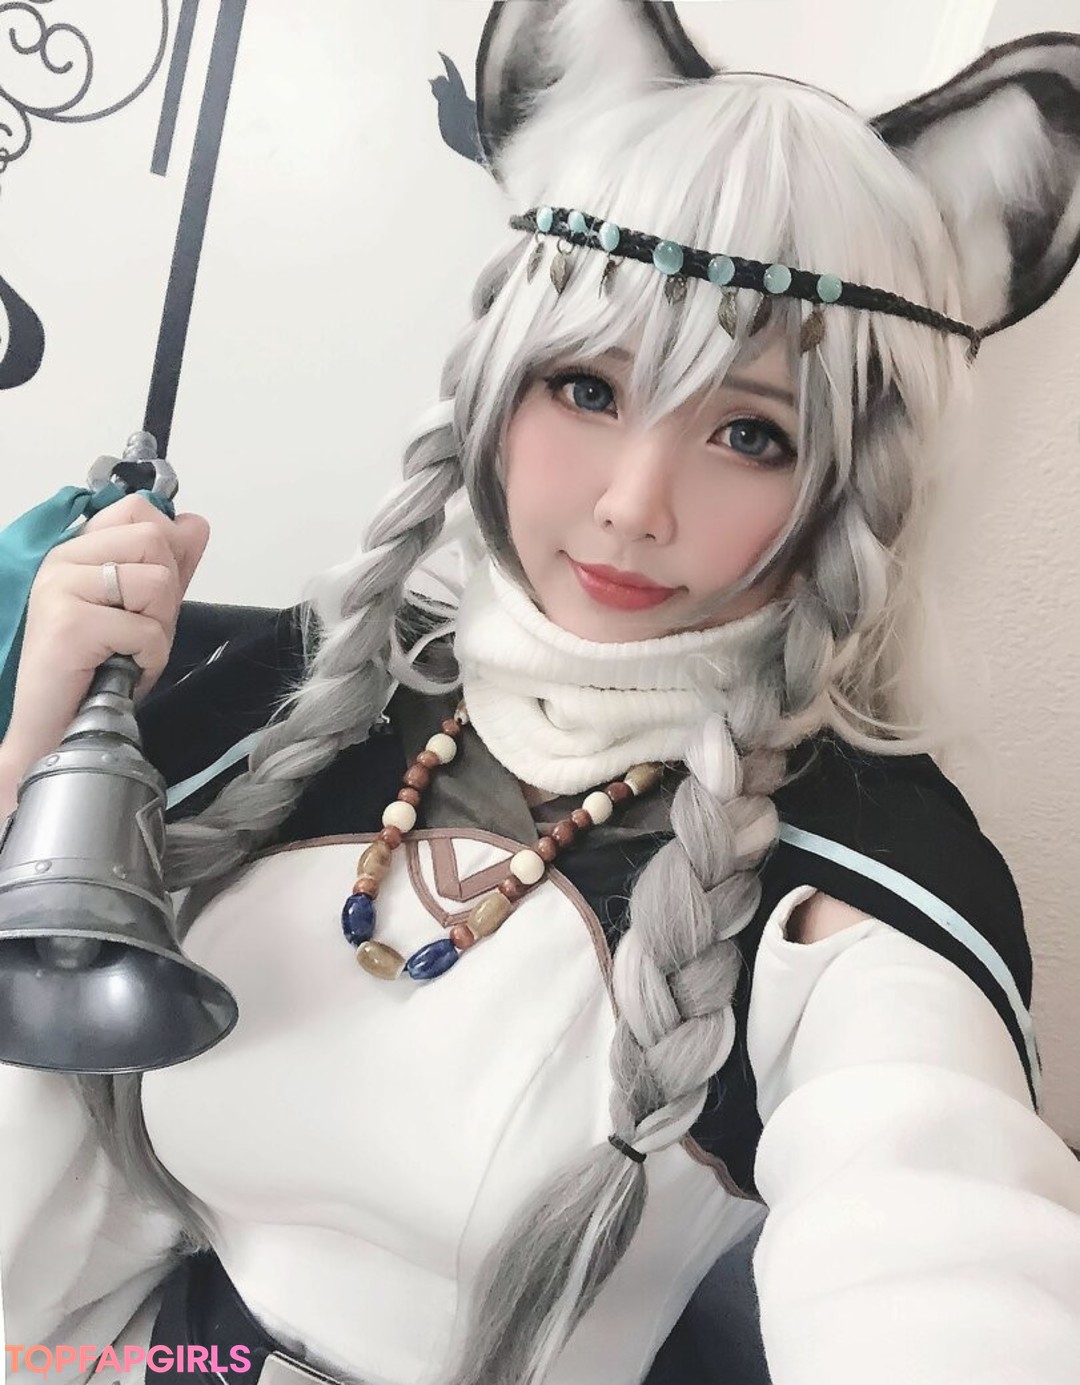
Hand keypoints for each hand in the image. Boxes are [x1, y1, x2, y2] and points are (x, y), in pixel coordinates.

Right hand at [2, 493, 209, 771]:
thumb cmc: (96, 673)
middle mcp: (63, 558)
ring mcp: (61, 586)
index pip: (140, 510)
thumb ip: (168, 566)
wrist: (56, 729)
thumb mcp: (143, 610)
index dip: (166, 551)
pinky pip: (146, 628)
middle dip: (166, 595)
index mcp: (78, 549)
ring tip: (128, 652)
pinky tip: (121, 670)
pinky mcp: (69, 622)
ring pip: (156, 581)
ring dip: (158, 628)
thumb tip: (196, 523)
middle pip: (154, 540)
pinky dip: (149, 658)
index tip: (148, 598)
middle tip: (139, 631)